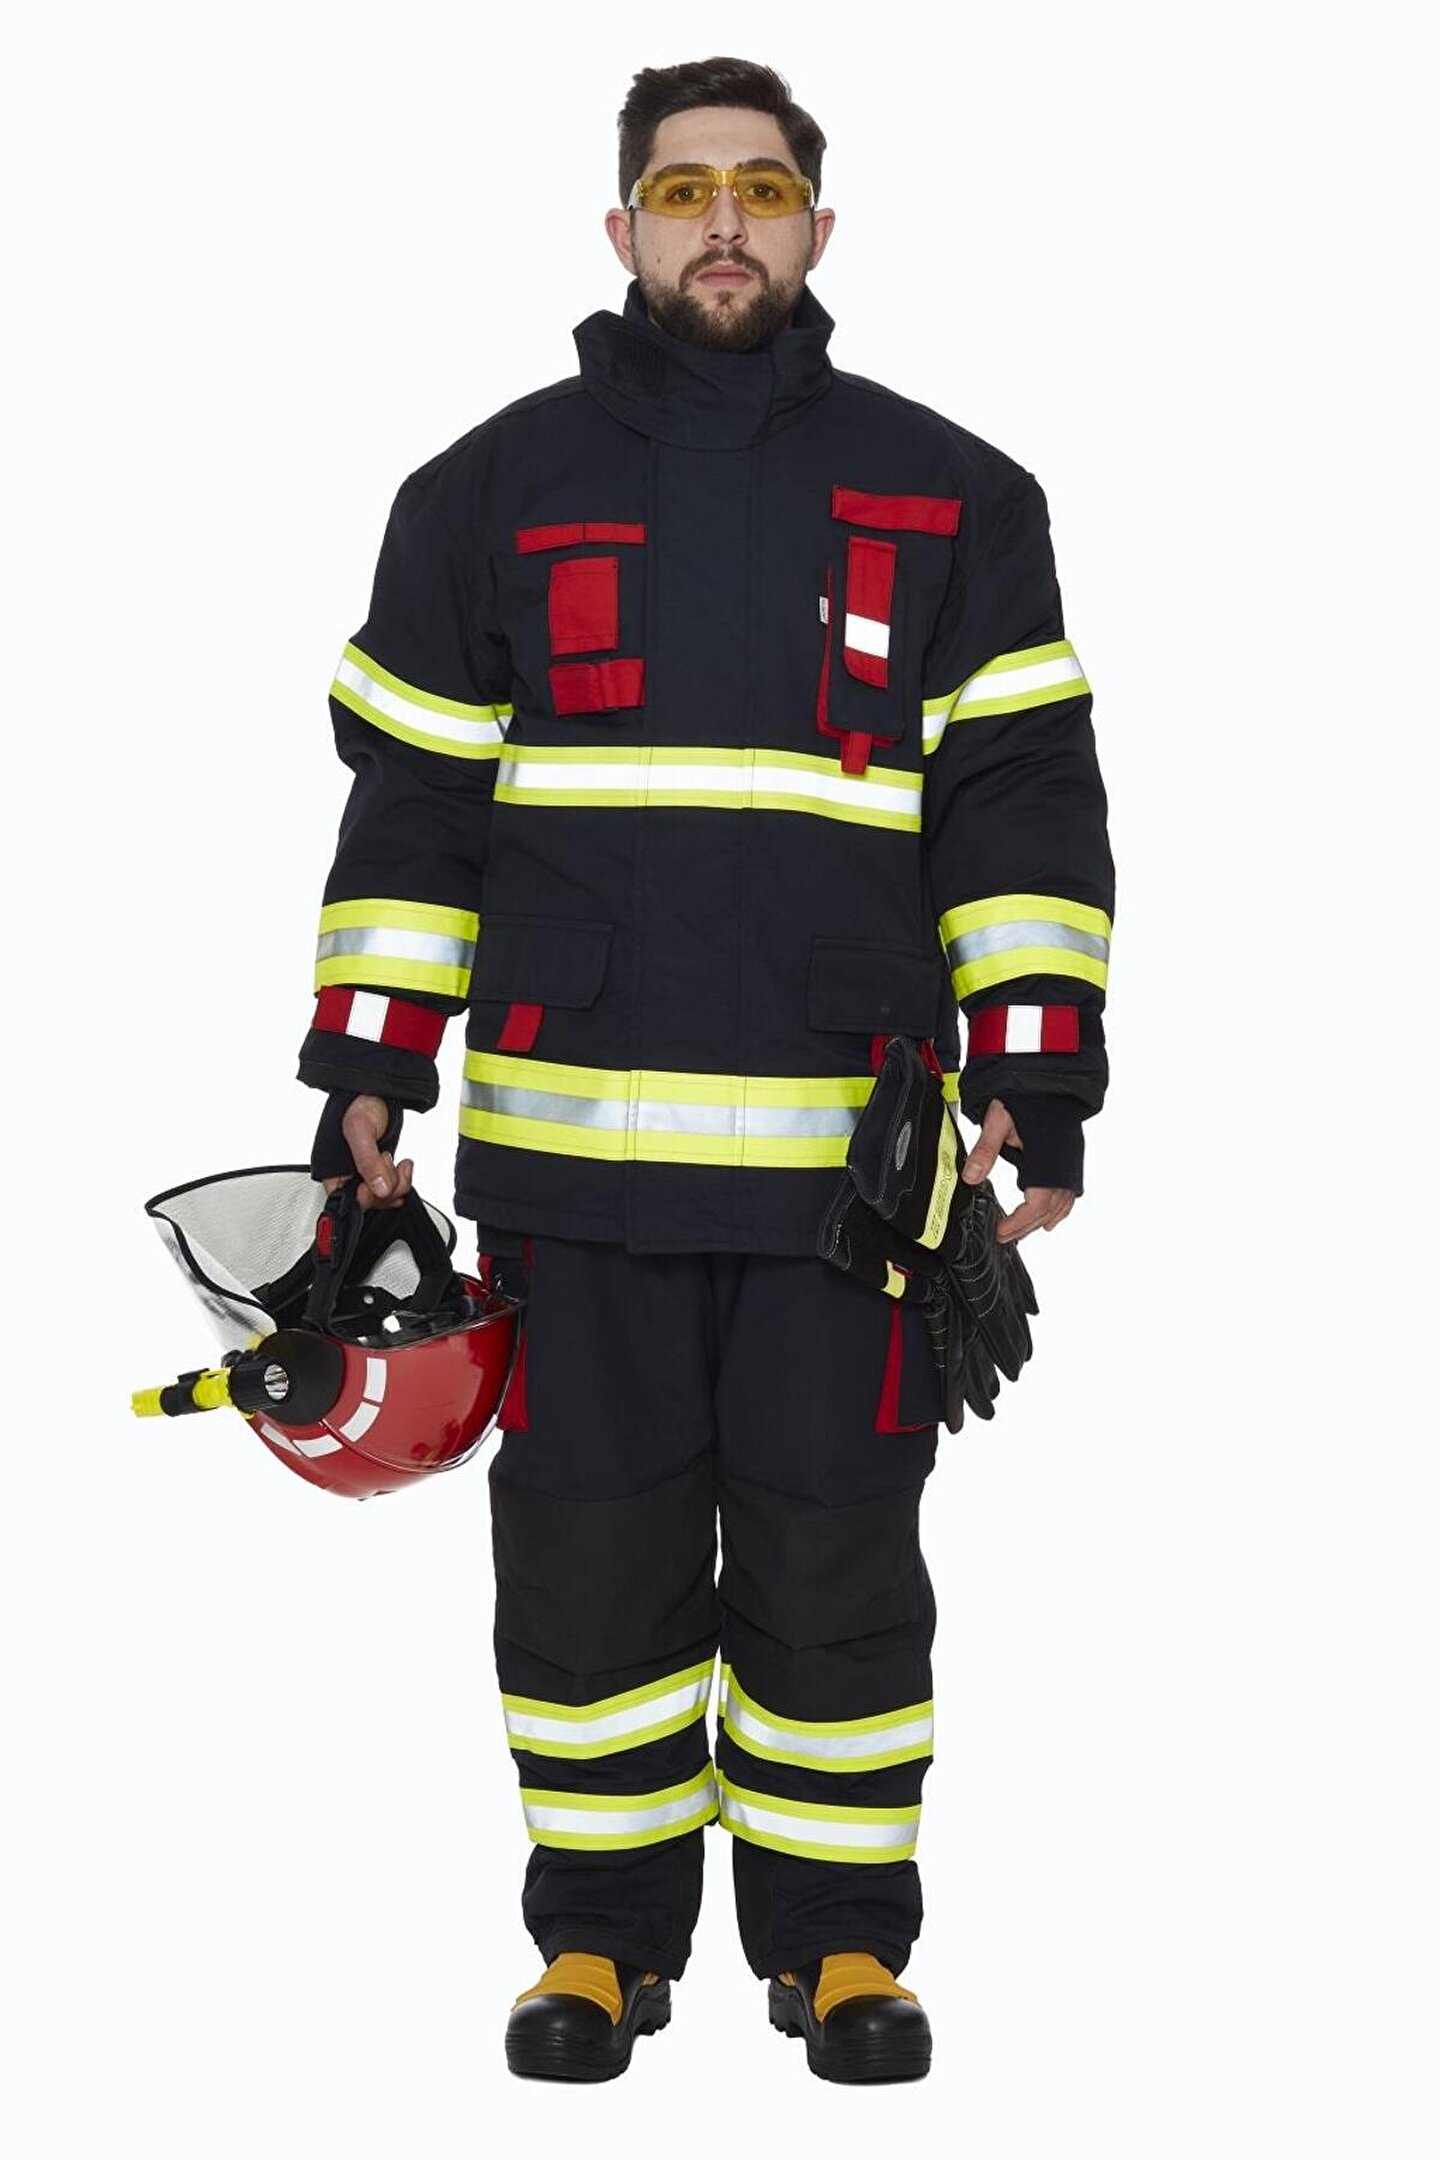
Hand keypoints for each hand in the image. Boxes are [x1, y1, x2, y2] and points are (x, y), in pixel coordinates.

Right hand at [321, 1094, 413, 1210]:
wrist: (376, 1090)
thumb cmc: (358, 1104)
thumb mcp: (360, 1130)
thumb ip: (368, 1161)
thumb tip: (379, 1189)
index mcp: (333, 1170)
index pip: (347, 1200)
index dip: (365, 1198)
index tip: (378, 1187)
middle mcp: (348, 1175)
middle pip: (369, 1201)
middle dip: (385, 1188)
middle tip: (389, 1165)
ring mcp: (366, 1173)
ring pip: (384, 1196)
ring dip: (398, 1183)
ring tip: (399, 1163)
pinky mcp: (380, 1170)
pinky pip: (393, 1187)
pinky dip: (403, 1179)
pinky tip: (403, 1165)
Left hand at [961, 1097, 1075, 1243]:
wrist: (1050, 1081)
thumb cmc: (1026, 1098)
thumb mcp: (998, 1121)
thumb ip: (985, 1150)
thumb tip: (970, 1177)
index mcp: (1045, 1162)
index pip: (1036, 1205)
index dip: (1018, 1223)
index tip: (1000, 1232)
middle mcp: (1063, 1169)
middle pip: (1048, 1211)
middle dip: (1025, 1227)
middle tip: (1004, 1236)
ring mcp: (1071, 1167)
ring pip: (1061, 1206)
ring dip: (1041, 1221)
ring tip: (1021, 1232)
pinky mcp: (1072, 1162)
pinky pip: (1069, 1196)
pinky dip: (1058, 1210)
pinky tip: (1049, 1218)